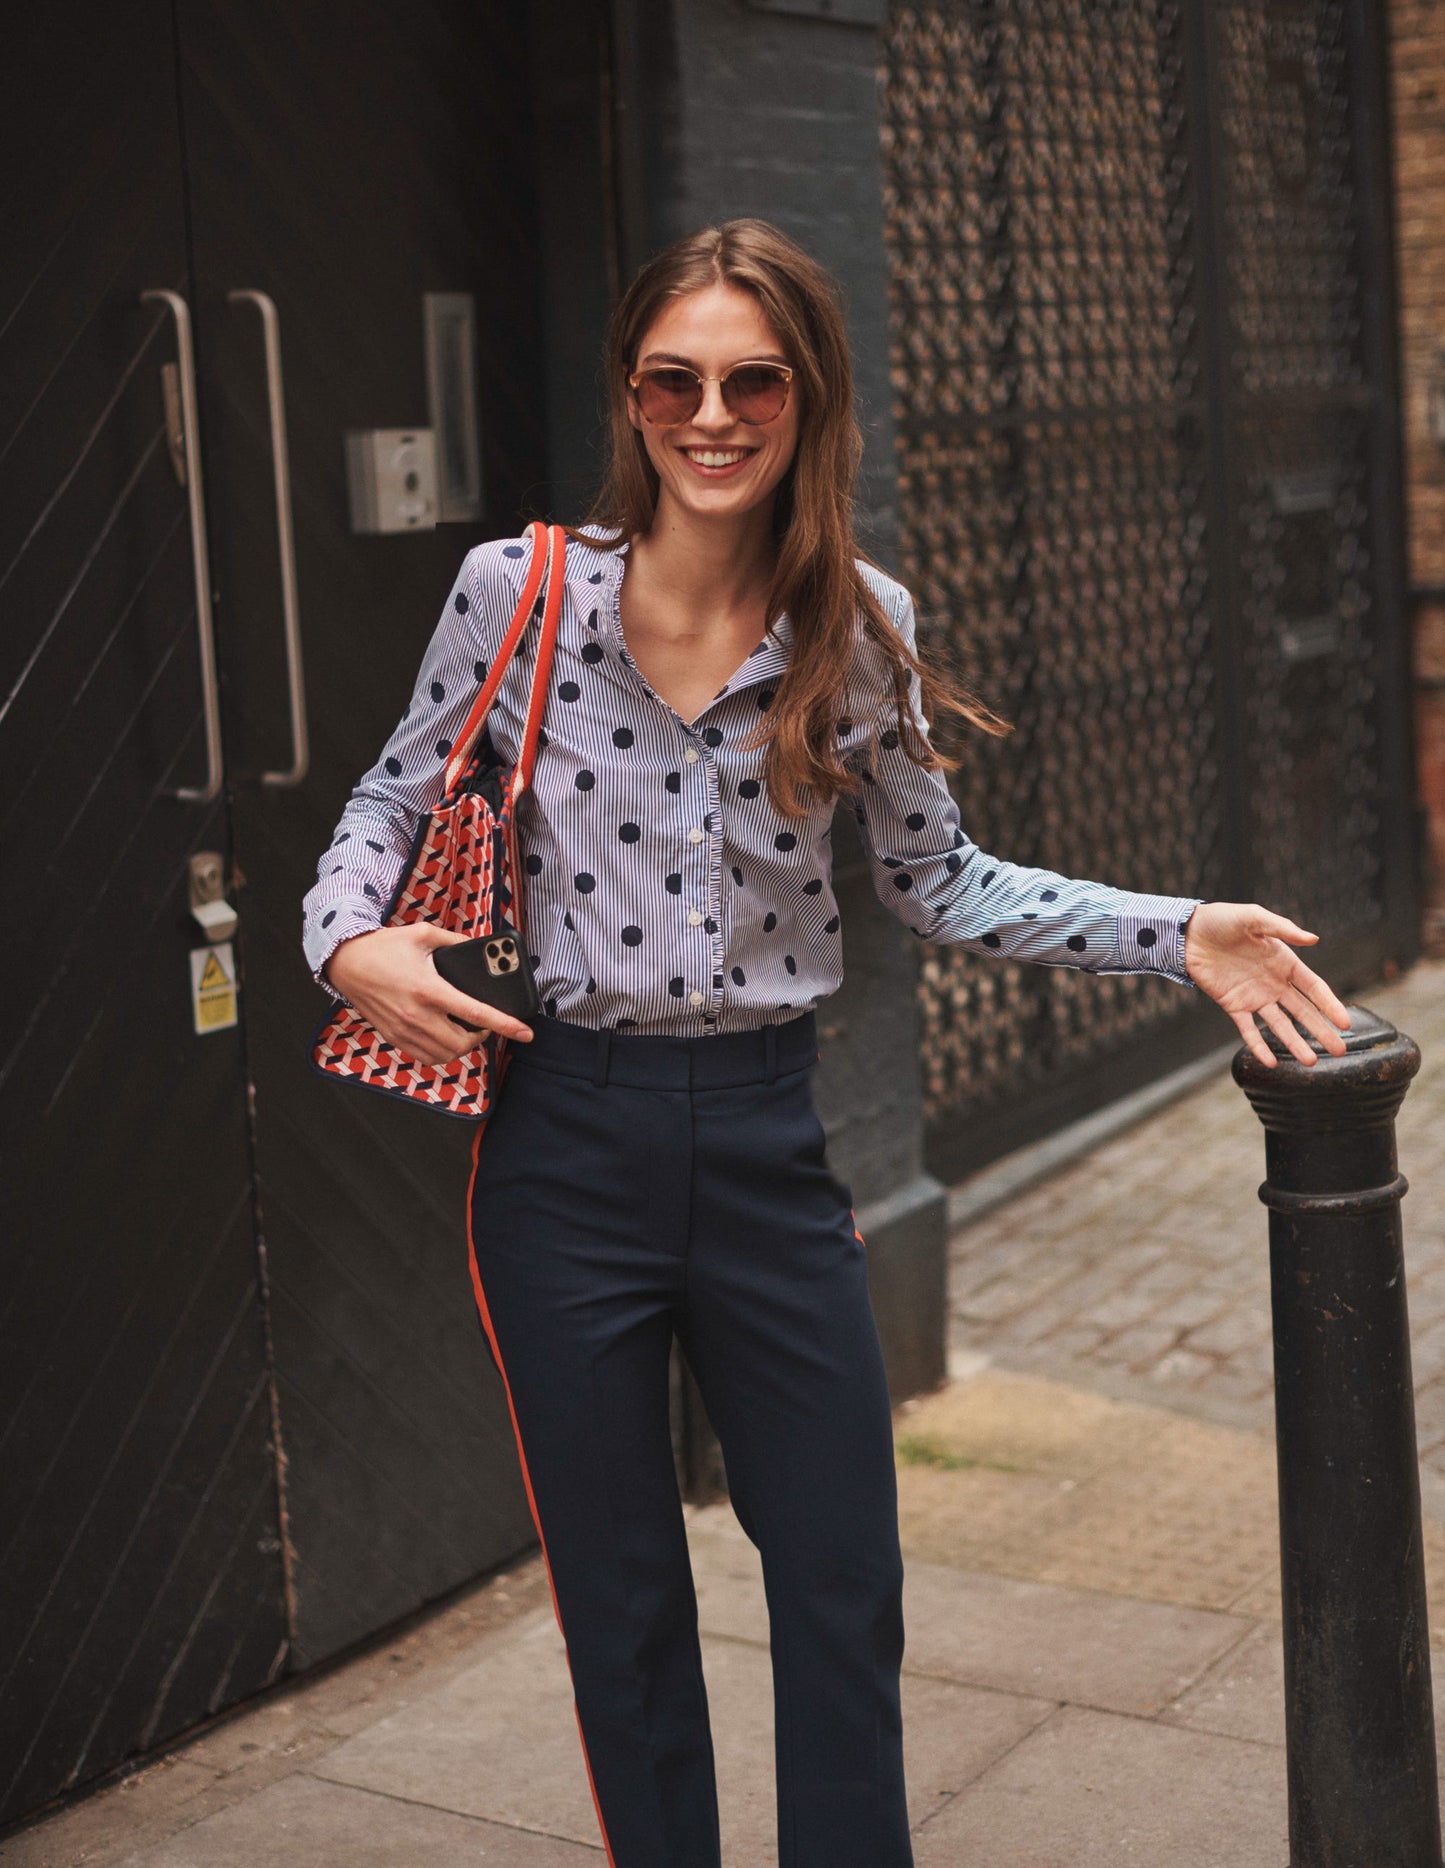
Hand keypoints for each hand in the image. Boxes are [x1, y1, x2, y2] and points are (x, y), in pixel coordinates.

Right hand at [324, 924, 534, 1065]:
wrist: (346, 962)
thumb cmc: (384, 947)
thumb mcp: (423, 934)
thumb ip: (456, 942)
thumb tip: (481, 949)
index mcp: (429, 989)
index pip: (476, 1013)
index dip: (506, 1025)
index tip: (526, 1033)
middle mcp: (417, 1015)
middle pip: (463, 1044)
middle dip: (482, 1037)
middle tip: (485, 1023)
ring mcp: (404, 1030)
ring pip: (445, 1055)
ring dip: (463, 1047)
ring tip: (467, 1030)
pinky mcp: (394, 1037)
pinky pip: (426, 1057)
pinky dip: (442, 1052)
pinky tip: (445, 1036)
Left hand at [1183, 902, 1349, 1068]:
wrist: (1188, 933)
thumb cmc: (1223, 920)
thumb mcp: (1254, 918)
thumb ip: (1283, 929)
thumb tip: (1314, 939)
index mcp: (1285, 963)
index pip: (1314, 988)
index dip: (1330, 1005)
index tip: (1346, 1024)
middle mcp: (1274, 983)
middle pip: (1303, 1012)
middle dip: (1321, 1031)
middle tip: (1339, 1051)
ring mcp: (1254, 997)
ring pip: (1280, 1025)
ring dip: (1295, 1044)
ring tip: (1311, 1062)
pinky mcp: (1233, 1005)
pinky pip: (1249, 1029)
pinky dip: (1258, 1046)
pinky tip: (1271, 1062)